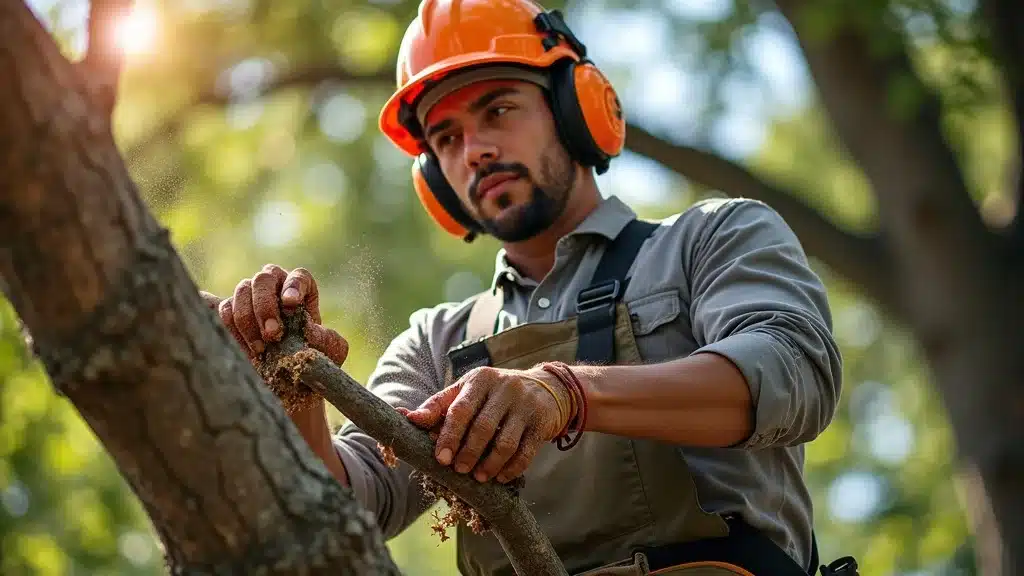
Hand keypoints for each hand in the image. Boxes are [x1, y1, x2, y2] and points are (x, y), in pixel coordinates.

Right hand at [199, 264, 347, 366]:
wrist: (291, 375)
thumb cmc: (314, 357)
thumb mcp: (331, 350)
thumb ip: (325, 339)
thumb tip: (309, 328)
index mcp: (303, 288)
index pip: (298, 277)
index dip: (293, 286)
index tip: (291, 303)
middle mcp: (275, 285)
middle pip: (264, 279)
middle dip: (266, 306)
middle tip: (273, 334)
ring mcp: (251, 295)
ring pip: (241, 291)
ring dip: (248, 320)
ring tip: (261, 349)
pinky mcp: (232, 310)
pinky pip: (224, 309)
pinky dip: (232, 329)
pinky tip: (246, 350)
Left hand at [400, 366, 571, 483]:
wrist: (546, 388)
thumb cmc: (495, 395)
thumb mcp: (468, 392)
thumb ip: (439, 406)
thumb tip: (407, 418)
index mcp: (479, 380)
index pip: (460, 409)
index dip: (448, 435)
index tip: (440, 458)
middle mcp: (504, 388)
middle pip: (482, 427)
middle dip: (468, 453)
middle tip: (459, 471)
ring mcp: (525, 405)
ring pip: (504, 442)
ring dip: (489, 465)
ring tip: (479, 477)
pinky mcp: (542, 422)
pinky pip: (526, 451)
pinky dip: (512, 468)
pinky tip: (501, 477)